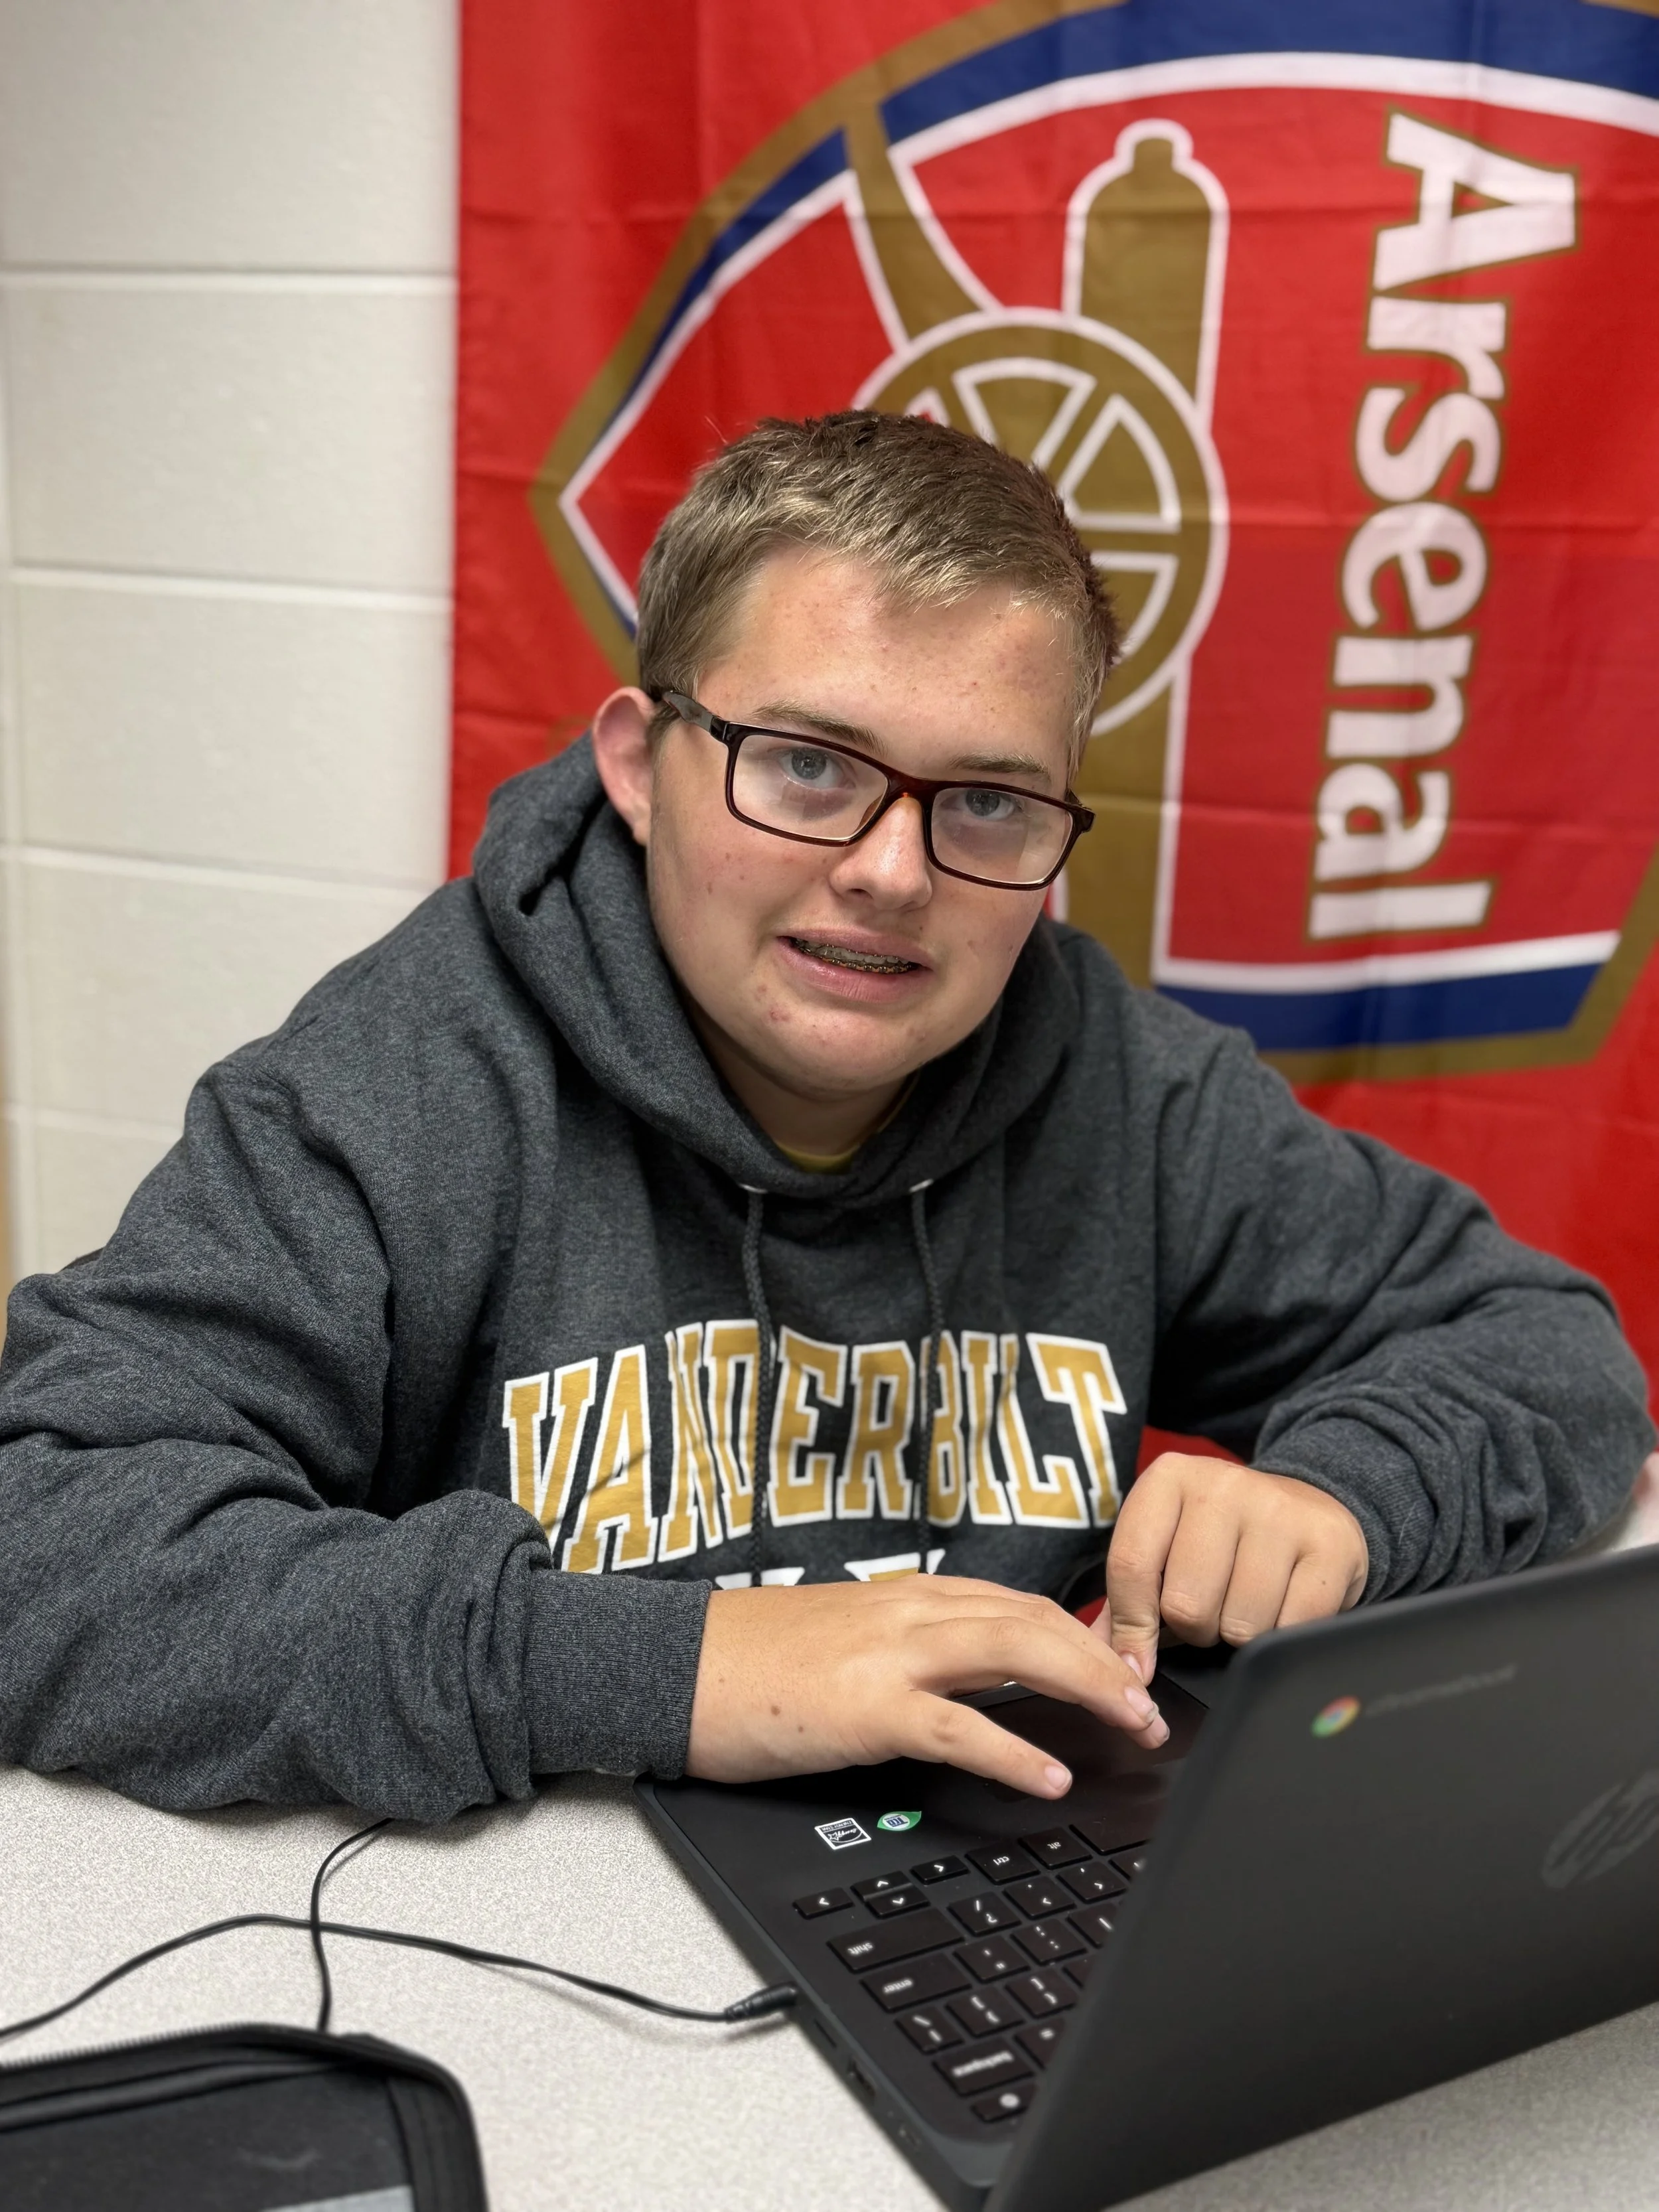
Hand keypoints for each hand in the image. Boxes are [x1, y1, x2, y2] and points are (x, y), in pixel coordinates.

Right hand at [686, 1575, 1167, 1799]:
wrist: (673, 1667)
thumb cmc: (749, 1664)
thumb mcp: (841, 1642)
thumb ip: (905, 1652)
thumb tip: (963, 1686)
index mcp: (904, 1600)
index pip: (1017, 1604)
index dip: (1082, 1634)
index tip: (1123, 1667)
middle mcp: (907, 1614)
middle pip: (1033, 1621)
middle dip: (1105, 1662)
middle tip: (1150, 1707)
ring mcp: (888, 1656)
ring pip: (1014, 1652)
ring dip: (1087, 1688)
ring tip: (1133, 1726)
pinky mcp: (865, 1707)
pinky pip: (959, 1728)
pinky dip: (1015, 1752)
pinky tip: (1051, 1776)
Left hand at [1096, 1454, 1367, 1683]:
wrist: (1309, 1507)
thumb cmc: (1223, 1539)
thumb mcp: (1168, 1549)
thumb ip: (1127, 1603)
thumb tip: (1112, 1664)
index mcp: (1169, 1478)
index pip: (1131, 1566)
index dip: (1132, 1626)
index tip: (1137, 1663)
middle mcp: (1222, 1484)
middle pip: (1186, 1605)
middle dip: (1197, 1629)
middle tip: (1213, 1610)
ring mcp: (1279, 1510)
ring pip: (1240, 1625)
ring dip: (1240, 1635)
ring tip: (1248, 1604)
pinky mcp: (1328, 1543)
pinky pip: (1292, 1628)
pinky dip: (1284, 1634)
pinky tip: (1286, 1606)